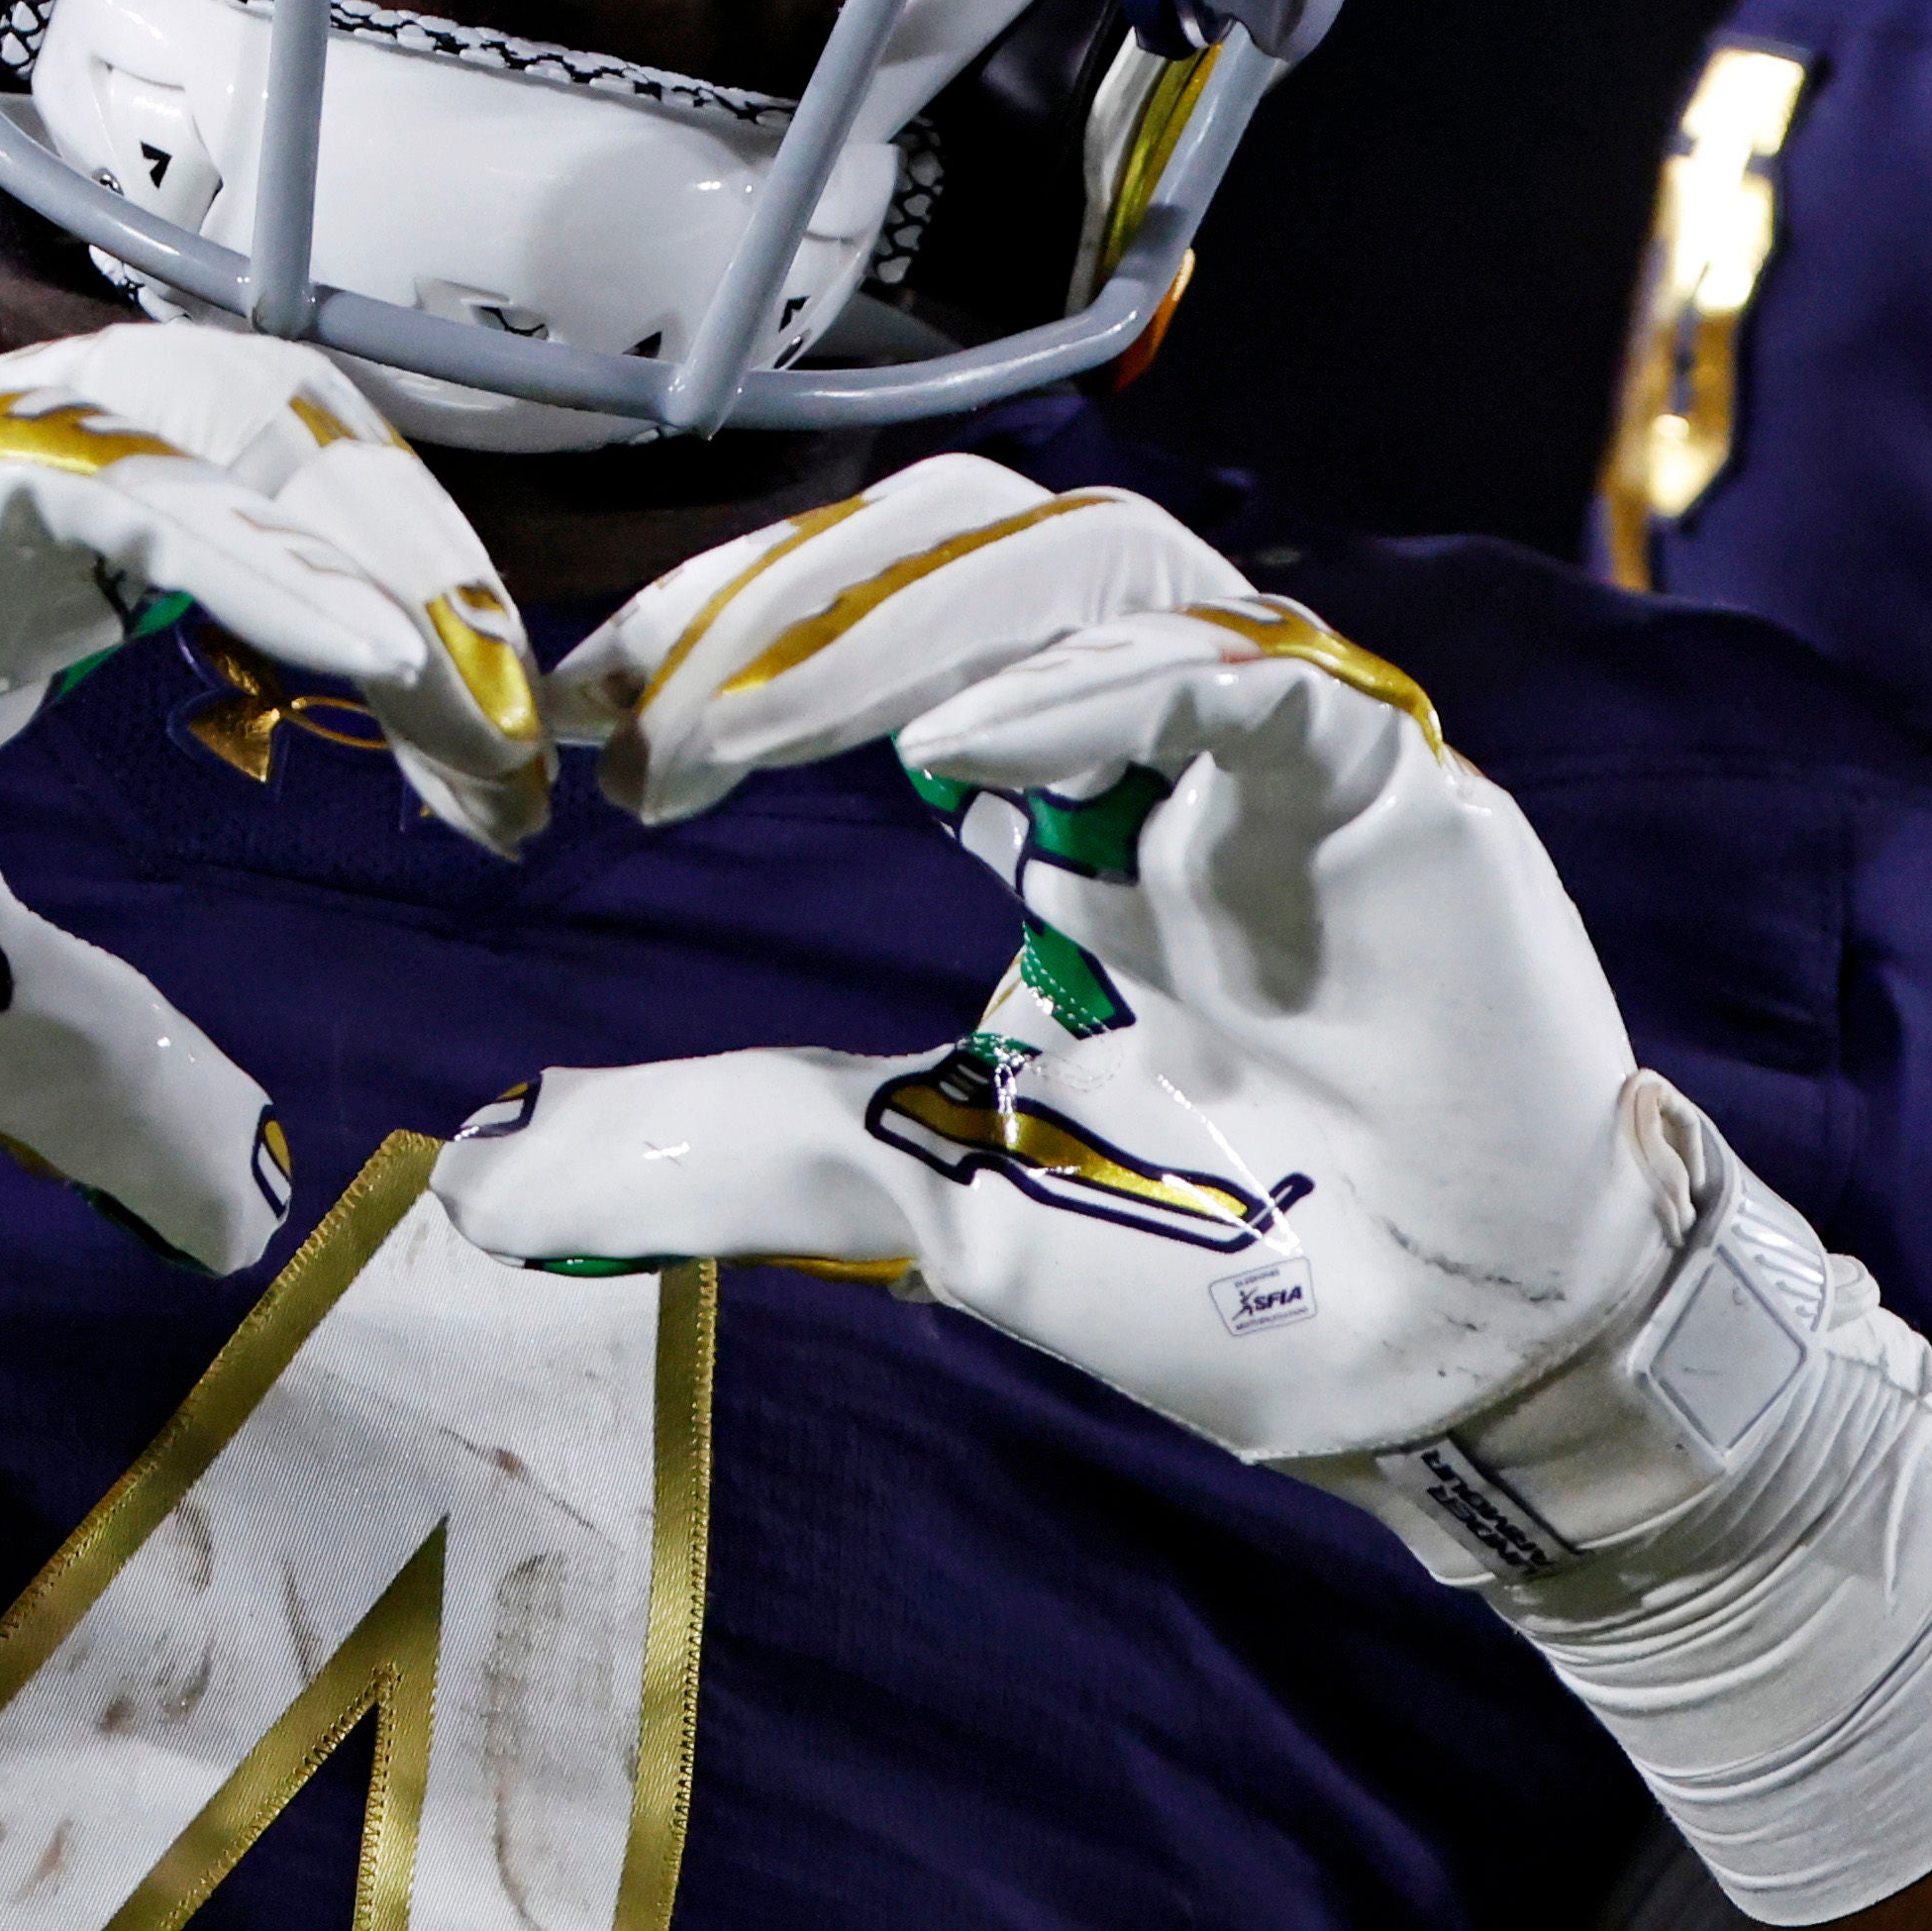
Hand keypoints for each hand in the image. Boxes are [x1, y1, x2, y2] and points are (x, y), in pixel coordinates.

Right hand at [0, 331, 543, 1254]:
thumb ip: (86, 1061)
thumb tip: (229, 1200)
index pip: (267, 518)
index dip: (414, 625)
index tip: (514, 790)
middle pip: (281, 438)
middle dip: (434, 571)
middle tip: (535, 740)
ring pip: (218, 424)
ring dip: (380, 555)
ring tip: (481, 700)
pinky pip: (102, 487)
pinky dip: (263, 564)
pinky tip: (377, 667)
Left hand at [423, 463, 1668, 1465]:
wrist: (1443, 1378)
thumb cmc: (1232, 1272)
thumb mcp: (933, 1192)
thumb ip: (733, 1149)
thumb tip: (487, 1184)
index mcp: (1054, 803)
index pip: (868, 630)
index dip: (718, 643)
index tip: (572, 732)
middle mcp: (1159, 739)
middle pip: (956, 552)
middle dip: (774, 605)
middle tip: (634, 719)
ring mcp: (1277, 746)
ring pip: (1082, 565)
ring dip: (886, 627)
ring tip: (735, 726)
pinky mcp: (1391, 781)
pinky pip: (1235, 669)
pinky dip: (1087, 681)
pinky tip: (958, 747)